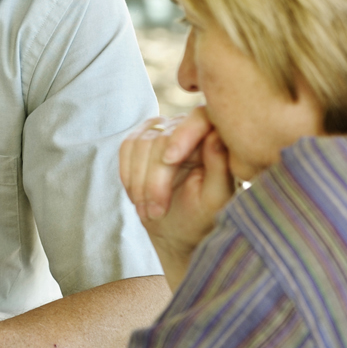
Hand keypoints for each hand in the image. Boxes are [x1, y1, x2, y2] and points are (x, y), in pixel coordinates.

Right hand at [119, 108, 234, 284]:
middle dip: (155, 179)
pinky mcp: (142, 137)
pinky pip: (127, 147)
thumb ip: (219, 168)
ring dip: (140, 182)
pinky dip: (128, 176)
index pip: (199, 118)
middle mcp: (190, 127)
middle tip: (156, 212)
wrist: (177, 229)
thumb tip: (215, 136)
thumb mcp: (215, 199)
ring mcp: (164, 130)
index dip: (182, 135)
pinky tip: (138, 198)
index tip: (170, 160)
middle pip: (164, 137)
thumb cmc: (202, 216)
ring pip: (141, 143)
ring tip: (148, 212)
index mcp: (216, 137)